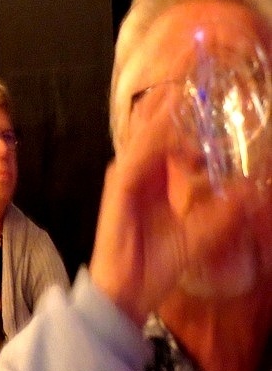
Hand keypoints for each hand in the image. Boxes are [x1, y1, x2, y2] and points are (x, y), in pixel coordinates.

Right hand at [89, 85, 270, 324]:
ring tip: (181, 92)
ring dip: (162, 116)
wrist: (126, 289)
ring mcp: (124, 177)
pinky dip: (153, 141)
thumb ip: (221, 216)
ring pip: (144, 137)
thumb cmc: (154, 264)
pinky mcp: (119, 187)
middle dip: (169, 105)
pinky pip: (138, 157)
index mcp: (152, 179)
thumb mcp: (197, 237)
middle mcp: (137, 172)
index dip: (182, 117)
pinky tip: (168, 127)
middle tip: (191, 80)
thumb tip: (251, 194)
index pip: (167, 139)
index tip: (204, 96)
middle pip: (150, 129)